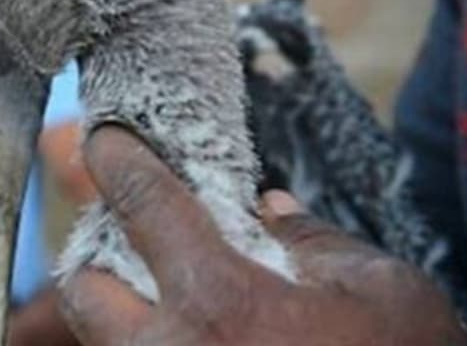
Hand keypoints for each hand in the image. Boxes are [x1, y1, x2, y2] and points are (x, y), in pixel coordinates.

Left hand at [57, 126, 466, 345]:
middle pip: (83, 288)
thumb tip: (270, 210)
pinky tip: (196, 340)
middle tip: (133, 245)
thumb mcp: (383, 294)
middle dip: (97, 260)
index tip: (104, 140)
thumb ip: (316, 242)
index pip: (142, 203)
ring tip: (165, 301)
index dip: (117, 161)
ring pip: (102, 342)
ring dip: (121, 316)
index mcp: (219, 302)